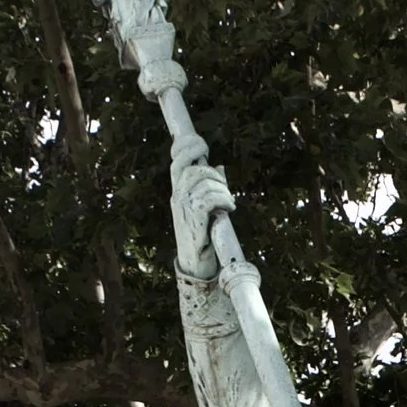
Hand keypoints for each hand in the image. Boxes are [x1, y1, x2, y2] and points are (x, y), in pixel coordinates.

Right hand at [172, 155, 236, 284]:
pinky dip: (223, 199)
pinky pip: (209, 197)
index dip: (186, 146)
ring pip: (203, 181)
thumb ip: (209, 187)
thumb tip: (218, 167)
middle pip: (189, 166)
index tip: (201, 142)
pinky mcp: (193, 218)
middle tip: (223, 183)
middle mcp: (177, 196)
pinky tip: (228, 208)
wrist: (197, 264)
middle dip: (209, 168)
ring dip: (222, 188)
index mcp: (179, 191)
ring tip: (228, 202)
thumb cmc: (203, 235)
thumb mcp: (204, 208)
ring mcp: (183, 207)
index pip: (177, 161)